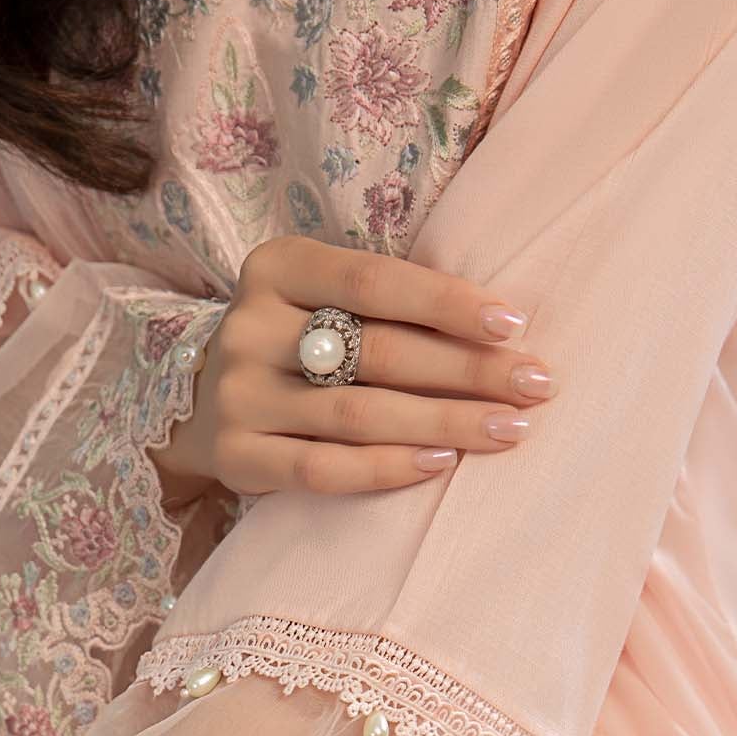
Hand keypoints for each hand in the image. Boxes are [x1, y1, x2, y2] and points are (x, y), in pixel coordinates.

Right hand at [152, 236, 554, 504]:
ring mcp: (237, 395)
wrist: (201, 406)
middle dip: (467, 370)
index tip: (512, 325)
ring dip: (444, 423)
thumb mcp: (321, 297)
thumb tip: (501, 328)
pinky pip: (324, 469)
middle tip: (534, 386)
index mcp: (277, 266)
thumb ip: (384, 301)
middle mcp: (249, 327)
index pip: (374, 281)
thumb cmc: (296, 343)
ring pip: (358, 414)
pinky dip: (388, 469)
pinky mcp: (237, 456)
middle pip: (377, 351)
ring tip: (508, 429)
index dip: (446, 302)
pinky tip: (440, 464)